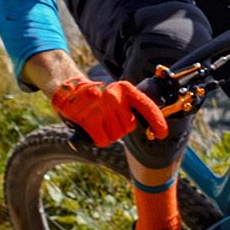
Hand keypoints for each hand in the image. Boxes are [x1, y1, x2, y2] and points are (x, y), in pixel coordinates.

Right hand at [49, 76, 167, 148]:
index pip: (146, 105)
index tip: (162, 134)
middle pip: (128, 127)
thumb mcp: (116, 95)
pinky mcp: (89, 119)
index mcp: (125, 89)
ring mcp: (102, 107)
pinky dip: (99, 139)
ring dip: (108, 133)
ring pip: (116, 136)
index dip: (157, 121)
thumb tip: (150, 129)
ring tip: (98, 121)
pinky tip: (92, 129)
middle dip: (119, 128)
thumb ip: (130, 108)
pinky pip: (103, 140)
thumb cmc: (96, 98)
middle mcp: (115, 96)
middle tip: (106, 118)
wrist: (67, 90)